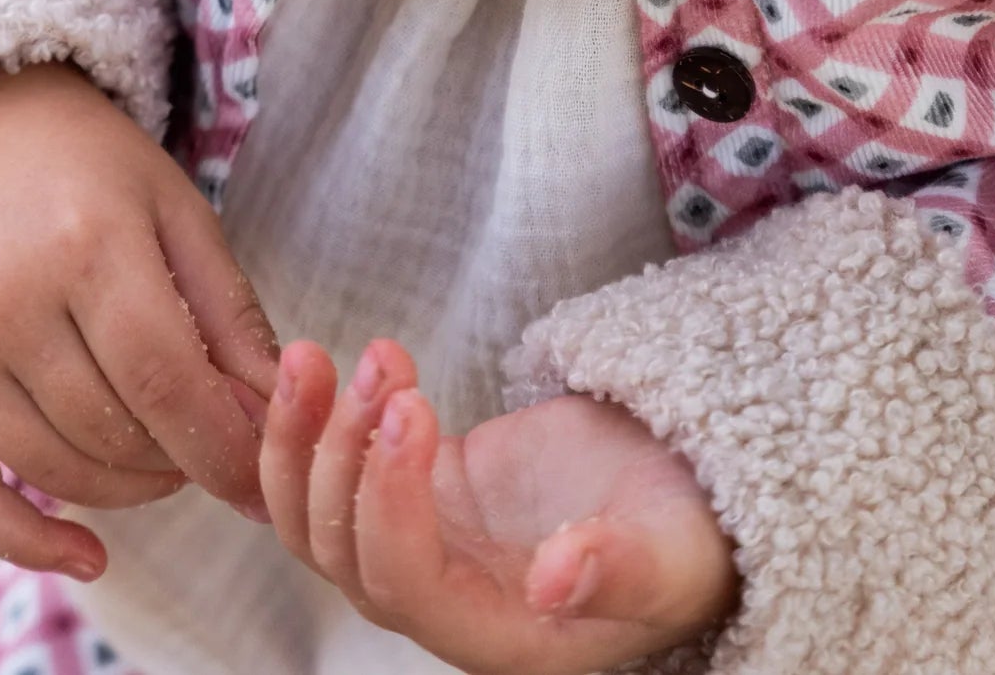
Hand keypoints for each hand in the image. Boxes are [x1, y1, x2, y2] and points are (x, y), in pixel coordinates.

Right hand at [0, 62, 278, 581]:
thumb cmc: (85, 162)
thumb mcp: (174, 206)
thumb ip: (228, 312)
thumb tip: (277, 417)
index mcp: (86, 241)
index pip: (166, 383)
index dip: (222, 447)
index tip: (260, 479)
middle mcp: (5, 298)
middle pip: (111, 432)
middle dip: (178, 462)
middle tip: (204, 446)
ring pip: (51, 468)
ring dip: (122, 492)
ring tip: (157, 464)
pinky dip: (22, 541)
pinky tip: (83, 553)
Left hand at [261, 339, 736, 673]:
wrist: (684, 494)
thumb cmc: (687, 537)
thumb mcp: (674, 554)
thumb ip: (618, 570)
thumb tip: (556, 580)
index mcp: (499, 640)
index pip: (407, 583)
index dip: (392, 501)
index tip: (412, 407)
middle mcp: (446, 606)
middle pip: (344, 551)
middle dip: (344, 452)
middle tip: (381, 359)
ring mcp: (425, 547)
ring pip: (320, 516)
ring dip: (307, 436)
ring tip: (324, 354)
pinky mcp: (422, 493)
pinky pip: (340, 475)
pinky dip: (313, 425)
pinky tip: (321, 365)